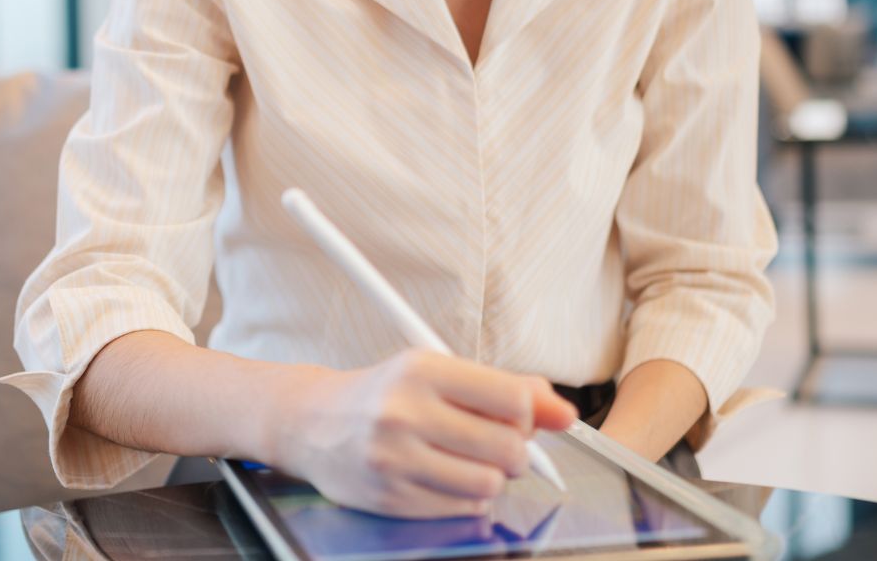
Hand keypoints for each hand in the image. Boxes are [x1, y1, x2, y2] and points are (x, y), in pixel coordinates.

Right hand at [267, 349, 577, 518]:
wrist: (311, 422)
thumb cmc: (384, 394)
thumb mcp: (437, 371)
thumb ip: (505, 388)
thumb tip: (565, 413)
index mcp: (422, 369)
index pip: (512, 399)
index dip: (527, 415)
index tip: (517, 418)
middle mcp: (406, 412)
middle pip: (508, 447)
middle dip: (514, 451)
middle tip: (494, 443)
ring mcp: (396, 459)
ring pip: (490, 483)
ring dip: (491, 477)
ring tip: (467, 461)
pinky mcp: (390, 497)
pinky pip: (462, 506)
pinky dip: (466, 495)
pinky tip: (444, 477)